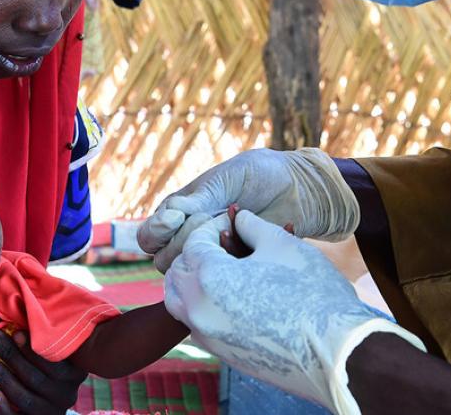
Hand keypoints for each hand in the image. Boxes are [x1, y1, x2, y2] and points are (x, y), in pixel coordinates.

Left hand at [0, 330, 86, 414]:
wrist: (50, 405)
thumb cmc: (51, 369)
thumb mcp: (57, 354)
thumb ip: (47, 340)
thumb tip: (26, 309)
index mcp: (75, 374)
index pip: (54, 362)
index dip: (34, 349)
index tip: (16, 332)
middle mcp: (66, 395)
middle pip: (35, 377)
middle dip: (10, 355)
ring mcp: (51, 412)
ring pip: (25, 397)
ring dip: (2, 377)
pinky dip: (4, 407)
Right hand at [138, 148, 358, 270]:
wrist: (299, 188)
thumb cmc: (259, 175)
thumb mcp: (226, 179)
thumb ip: (197, 199)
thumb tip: (168, 216)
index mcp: (179, 212)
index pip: (151, 236)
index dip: (157, 233)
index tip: (177, 219)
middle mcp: (191, 237)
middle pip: (166, 259)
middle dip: (189, 240)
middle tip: (216, 218)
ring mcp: (215, 255)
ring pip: (193, 272)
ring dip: (211, 253)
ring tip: (234, 229)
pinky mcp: (238, 269)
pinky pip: (226, 276)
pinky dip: (237, 260)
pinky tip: (252, 243)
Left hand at [165, 210, 424, 414]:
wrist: (336, 352)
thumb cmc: (312, 292)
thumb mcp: (282, 244)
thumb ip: (252, 226)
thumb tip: (239, 218)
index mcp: (208, 278)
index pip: (193, 242)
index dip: (212, 225)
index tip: (231, 220)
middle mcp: (198, 309)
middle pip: (177, 273)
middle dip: (195, 252)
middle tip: (222, 242)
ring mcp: (208, 336)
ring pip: (180, 302)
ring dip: (193, 280)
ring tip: (224, 267)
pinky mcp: (222, 354)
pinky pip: (198, 323)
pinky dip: (204, 304)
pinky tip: (234, 294)